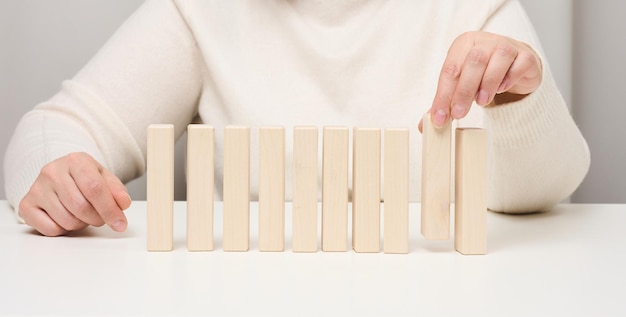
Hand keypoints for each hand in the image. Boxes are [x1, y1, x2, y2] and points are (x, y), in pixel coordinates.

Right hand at [18, 152, 130, 235]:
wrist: (60, 176)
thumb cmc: (84, 178)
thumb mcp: (104, 178)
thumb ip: (117, 190)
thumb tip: (123, 204)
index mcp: (76, 160)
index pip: (95, 188)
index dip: (110, 209)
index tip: (120, 224)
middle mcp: (52, 171)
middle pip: (81, 206)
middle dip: (97, 218)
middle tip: (100, 217)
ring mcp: (37, 188)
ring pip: (67, 220)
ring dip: (81, 224)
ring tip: (82, 214)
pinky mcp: (27, 205)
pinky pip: (51, 229)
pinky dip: (63, 230)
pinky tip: (65, 217)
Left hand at [423, 31, 542, 128]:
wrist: (516, 67)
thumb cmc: (483, 74)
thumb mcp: (461, 85)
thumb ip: (445, 103)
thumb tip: (426, 126)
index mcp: (463, 45)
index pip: (450, 70)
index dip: (443, 95)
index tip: (439, 118)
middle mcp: (484, 42)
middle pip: (473, 63)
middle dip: (463, 91)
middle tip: (458, 114)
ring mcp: (507, 46)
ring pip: (497, 60)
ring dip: (487, 83)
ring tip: (481, 102)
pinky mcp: (526, 57)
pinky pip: (519, 65)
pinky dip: (510, 78)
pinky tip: (502, 89)